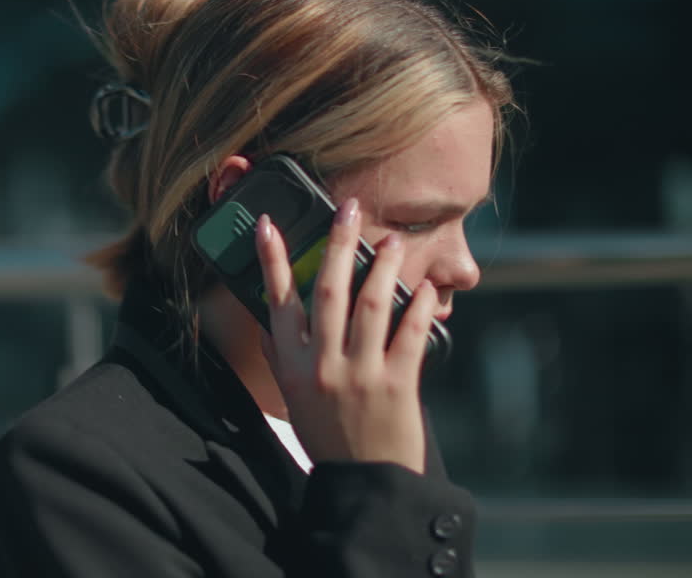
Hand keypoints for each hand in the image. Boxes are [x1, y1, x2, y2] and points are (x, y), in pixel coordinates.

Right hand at [253, 198, 437, 473]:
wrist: (363, 483)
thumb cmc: (326, 434)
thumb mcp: (291, 394)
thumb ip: (280, 353)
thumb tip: (269, 312)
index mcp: (294, 365)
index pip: (278, 301)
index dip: (272, 260)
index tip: (267, 224)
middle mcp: (323, 365)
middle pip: (329, 290)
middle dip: (339, 243)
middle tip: (350, 208)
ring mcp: (361, 374)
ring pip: (371, 305)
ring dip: (383, 268)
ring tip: (394, 242)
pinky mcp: (398, 385)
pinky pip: (409, 335)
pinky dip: (417, 307)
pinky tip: (424, 288)